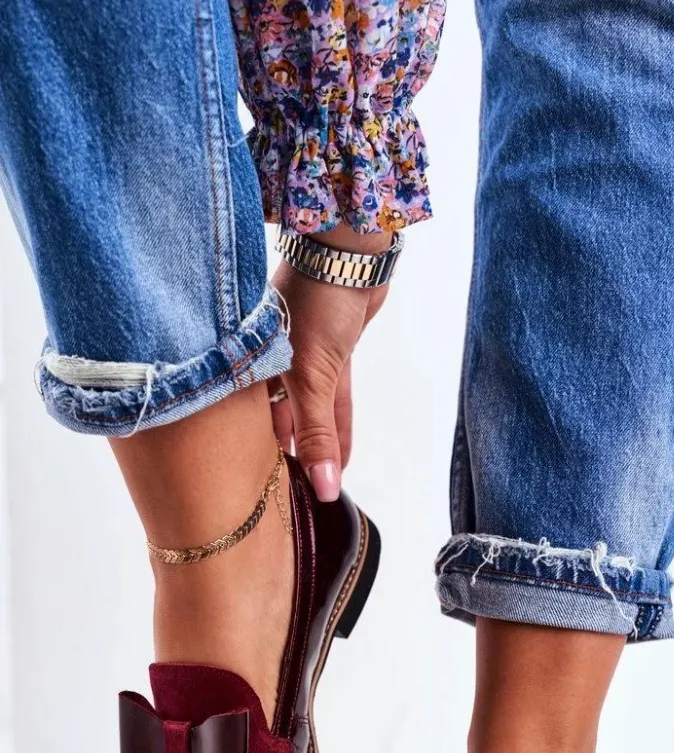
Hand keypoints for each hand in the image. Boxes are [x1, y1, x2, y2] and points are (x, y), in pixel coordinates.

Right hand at [269, 226, 391, 500]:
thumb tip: (323, 486)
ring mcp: (301, 358)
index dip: (252, 459)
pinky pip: (332, 400)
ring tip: (315, 487)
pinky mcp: (330, 353)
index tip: (258, 496)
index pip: (245, 425)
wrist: (351, 252)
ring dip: (315, 447)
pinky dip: (337, 426)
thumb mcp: (314, 377)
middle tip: (287, 500)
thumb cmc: (317, 301)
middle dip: (283, 458)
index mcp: (249, 366)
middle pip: (275, 423)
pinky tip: (340, 458)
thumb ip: (317, 433)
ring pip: (307, 414)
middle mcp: (269, 364)